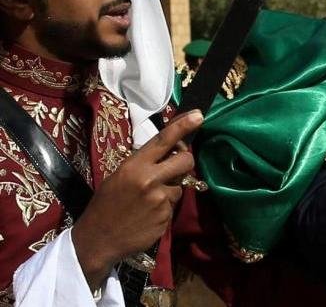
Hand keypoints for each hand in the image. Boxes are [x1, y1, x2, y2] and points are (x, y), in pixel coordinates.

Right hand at [72, 110, 202, 288]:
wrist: (97, 239)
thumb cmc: (106, 204)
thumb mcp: (119, 176)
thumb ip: (144, 163)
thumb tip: (170, 151)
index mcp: (134, 166)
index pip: (163, 140)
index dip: (183, 126)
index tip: (198, 115)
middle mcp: (149, 179)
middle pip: (185, 160)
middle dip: (184, 162)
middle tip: (174, 168)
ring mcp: (159, 199)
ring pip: (180, 185)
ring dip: (170, 190)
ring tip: (148, 200)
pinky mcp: (165, 218)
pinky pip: (173, 206)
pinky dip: (164, 208)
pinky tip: (148, 215)